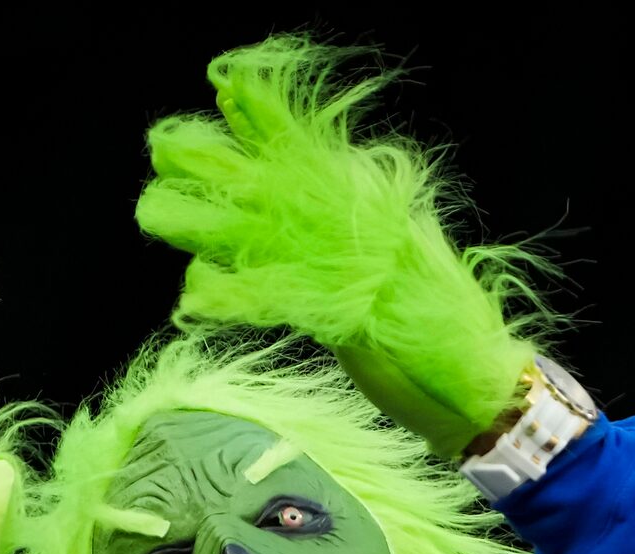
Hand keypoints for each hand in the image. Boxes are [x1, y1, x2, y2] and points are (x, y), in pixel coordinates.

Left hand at [135, 37, 543, 456]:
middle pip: (275, 185)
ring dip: (204, 225)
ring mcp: (356, 269)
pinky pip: (276, 302)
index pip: (313, 155)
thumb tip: (324, 217)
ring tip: (153, 212)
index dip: (268, 120)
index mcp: (376, 210)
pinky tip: (191, 298)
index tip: (224, 89)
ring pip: (264, 234)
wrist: (481, 383)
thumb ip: (361, 233)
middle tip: (161, 148)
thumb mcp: (403, 262)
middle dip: (216, 165)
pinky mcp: (348, 320)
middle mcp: (363, 228)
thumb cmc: (439, 332)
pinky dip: (232, 301)